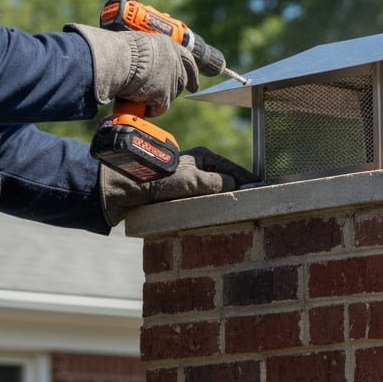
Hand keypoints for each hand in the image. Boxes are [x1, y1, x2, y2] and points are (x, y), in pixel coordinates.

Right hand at [67, 24, 198, 116]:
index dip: (192, 74)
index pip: (188, 60)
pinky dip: (151, 110)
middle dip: (173, 90)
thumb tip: (141, 63)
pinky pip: (159, 108)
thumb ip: (146, 53)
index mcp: (169, 45)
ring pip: (170, 95)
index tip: (194, 86)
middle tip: (162, 96)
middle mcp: (174, 61)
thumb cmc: (118, 49)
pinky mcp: (163, 95)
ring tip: (141, 98)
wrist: (117, 59)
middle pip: (180, 81)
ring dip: (157, 99)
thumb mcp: (138, 44)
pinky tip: (143, 110)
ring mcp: (170, 79)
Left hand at [100, 147, 255, 224]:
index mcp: (202, 157)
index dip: (247, 180)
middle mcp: (196, 168)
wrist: (119, 191)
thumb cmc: (152, 180)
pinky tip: (213, 224)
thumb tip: (235, 186)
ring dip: (222, 207)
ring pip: (212, 197)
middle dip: (237, 194)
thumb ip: (215, 183)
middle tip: (253, 208)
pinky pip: (199, 207)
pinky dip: (208, 214)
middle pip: (224, 183)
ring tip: (237, 219)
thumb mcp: (188, 181)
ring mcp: (187, 184)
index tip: (263, 191)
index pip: (233, 169)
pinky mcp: (177, 198)